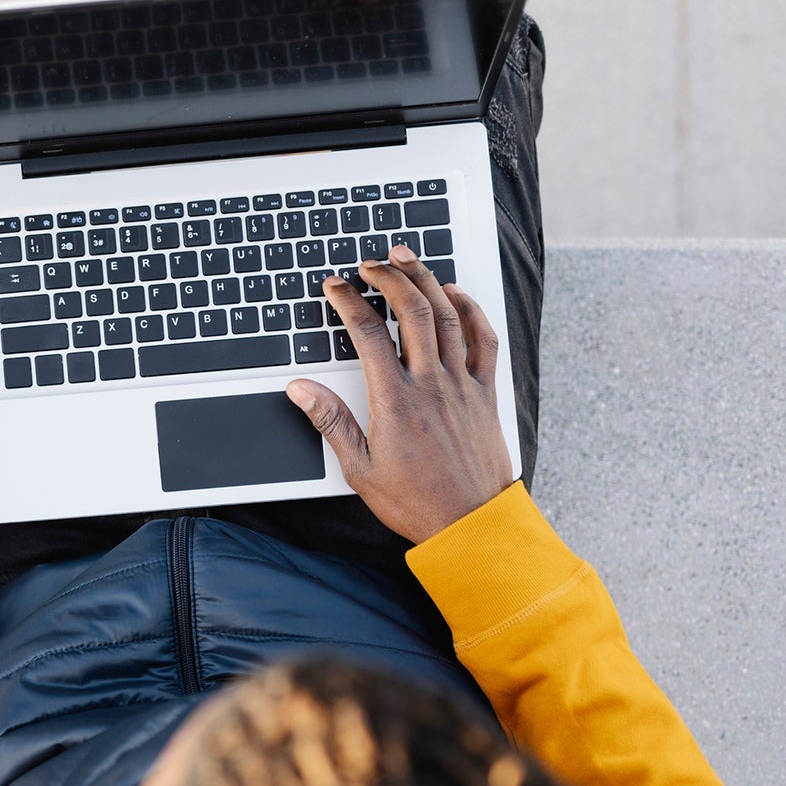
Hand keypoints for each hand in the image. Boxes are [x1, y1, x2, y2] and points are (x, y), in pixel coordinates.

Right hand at [285, 246, 514, 543]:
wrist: (470, 524)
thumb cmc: (414, 502)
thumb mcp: (359, 469)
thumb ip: (330, 422)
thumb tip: (300, 389)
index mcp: (396, 401)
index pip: (368, 334)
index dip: (348, 302)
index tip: (335, 287)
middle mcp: (432, 384)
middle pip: (413, 311)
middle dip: (389, 278)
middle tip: (371, 263)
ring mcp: (462, 385)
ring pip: (448, 316)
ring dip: (426, 281)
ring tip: (407, 261)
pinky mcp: (484, 393)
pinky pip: (484, 339)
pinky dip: (469, 310)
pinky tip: (455, 294)